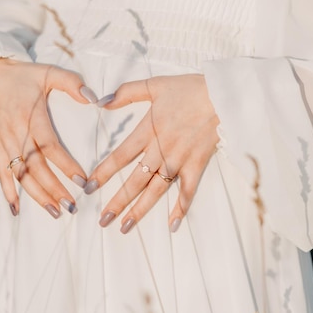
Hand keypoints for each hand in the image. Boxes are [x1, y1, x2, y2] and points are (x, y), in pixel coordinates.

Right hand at [0, 58, 97, 217]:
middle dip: (53, 188)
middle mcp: (16, 133)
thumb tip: (94, 99)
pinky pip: (0, 172)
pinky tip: (16, 209)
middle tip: (72, 206)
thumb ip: (72, 83)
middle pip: (35, 166)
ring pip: (19, 174)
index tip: (82, 181)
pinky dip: (7, 191)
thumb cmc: (23, 76)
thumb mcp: (48, 72)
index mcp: (31, 117)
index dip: (66, 165)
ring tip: (55, 212)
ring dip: (36, 195)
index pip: (50, 146)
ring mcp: (4, 142)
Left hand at [86, 74, 219, 232]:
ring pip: (156, 190)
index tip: (88, 188)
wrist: (223, 95)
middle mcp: (161, 150)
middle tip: (103, 220)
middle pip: (135, 181)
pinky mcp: (197, 165)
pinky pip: (188, 191)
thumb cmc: (190, 89)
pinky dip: (181, 208)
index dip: (103, 173)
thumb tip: (100, 101)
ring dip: (140, 210)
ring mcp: (180, 160)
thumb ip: (126, 93)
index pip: (120, 156)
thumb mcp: (154, 85)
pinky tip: (171, 224)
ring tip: (126, 227)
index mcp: (148, 130)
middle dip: (117, 202)